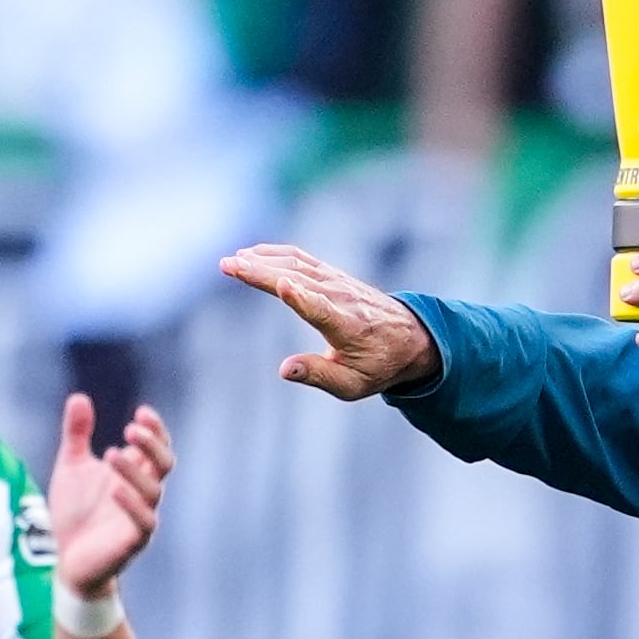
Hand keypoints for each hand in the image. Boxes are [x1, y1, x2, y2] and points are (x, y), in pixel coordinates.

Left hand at [48, 394, 173, 595]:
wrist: (64, 558)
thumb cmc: (74, 512)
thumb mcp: (71, 466)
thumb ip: (77, 434)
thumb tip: (79, 397)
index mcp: (133, 473)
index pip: (157, 447)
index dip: (155, 430)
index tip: (142, 412)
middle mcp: (142, 494)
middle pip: (164, 464)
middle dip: (153, 445)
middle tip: (131, 429)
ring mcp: (140, 517)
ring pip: (154, 491)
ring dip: (135, 470)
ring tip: (110, 453)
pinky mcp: (132, 542)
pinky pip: (144, 522)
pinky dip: (132, 504)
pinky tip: (114, 489)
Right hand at [220, 244, 439, 398]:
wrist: (410, 338)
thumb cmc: (378, 366)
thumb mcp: (352, 384)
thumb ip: (318, 375)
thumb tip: (284, 369)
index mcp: (346, 326)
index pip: (321, 308)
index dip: (301, 298)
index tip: (281, 285)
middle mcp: (341, 298)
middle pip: (298, 279)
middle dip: (261, 272)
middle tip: (228, 266)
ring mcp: (337, 282)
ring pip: (296, 264)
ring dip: (261, 260)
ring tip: (231, 261)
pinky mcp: (332, 275)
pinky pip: (300, 258)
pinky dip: (274, 253)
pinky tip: (251, 253)